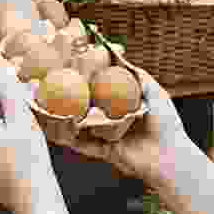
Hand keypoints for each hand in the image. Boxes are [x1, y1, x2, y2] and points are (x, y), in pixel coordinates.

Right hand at [38, 68, 189, 184]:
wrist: (169, 156)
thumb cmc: (166, 124)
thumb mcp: (156, 93)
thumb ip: (139, 76)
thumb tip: (121, 57)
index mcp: (121, 105)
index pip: (99, 88)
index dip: (85, 78)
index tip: (71, 66)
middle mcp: (111, 119)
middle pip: (84, 105)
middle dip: (66, 96)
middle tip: (48, 84)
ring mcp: (105, 136)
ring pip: (78, 124)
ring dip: (61, 115)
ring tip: (44, 103)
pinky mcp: (101, 151)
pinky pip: (80, 143)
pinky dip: (66, 136)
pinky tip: (53, 126)